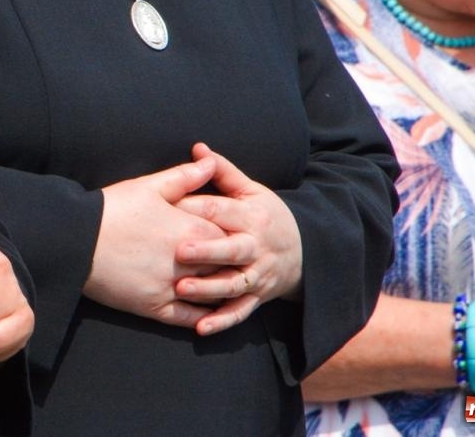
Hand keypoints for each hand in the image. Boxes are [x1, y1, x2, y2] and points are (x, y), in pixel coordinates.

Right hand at [83, 153, 224, 326]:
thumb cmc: (113, 209)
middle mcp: (189, 263)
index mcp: (193, 231)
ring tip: (227, 287)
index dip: (234, 234)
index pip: (230, 236)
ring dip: (221, 292)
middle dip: (230, 264)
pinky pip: (188, 318)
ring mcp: (172, 288)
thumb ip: (185, 176)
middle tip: (237, 262)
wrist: (76, 239)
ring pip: (211, 295)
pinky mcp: (154, 307)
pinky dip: (202, 318)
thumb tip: (210, 162)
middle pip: (225, 267)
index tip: (237, 233)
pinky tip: (207, 313)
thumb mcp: (149, 186)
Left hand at [172, 143, 303, 336]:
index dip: (196, 208)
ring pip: (233, 284)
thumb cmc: (266, 215)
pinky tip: (199, 327)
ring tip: (182, 290)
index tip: (169, 207)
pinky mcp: (258, 297)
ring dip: (208, 289)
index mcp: (251, 216)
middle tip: (179, 252)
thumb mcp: (251, 190)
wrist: (304, 251)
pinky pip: (240, 311)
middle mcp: (256, 246)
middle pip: (231, 249)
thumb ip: (222, 171)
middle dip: (206, 251)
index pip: (222, 211)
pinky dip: (221, 321)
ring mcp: (258, 275)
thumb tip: (198, 148)